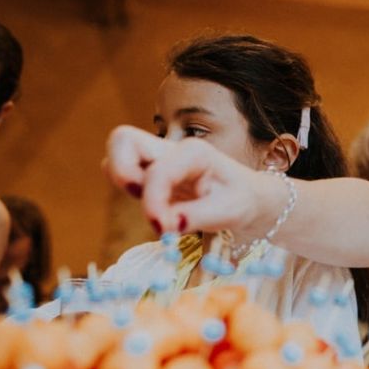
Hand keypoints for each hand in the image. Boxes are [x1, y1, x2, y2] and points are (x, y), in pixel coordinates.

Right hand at [103, 125, 262, 233]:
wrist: (250, 198)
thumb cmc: (242, 200)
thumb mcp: (230, 211)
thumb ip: (197, 216)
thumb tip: (167, 225)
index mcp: (194, 153)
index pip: (157, 172)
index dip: (153, 201)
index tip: (165, 228)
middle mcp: (172, 150)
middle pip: (123, 139)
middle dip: (120, 170)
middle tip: (138, 198)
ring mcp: (158, 160)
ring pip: (118, 155)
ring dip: (123, 182)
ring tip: (155, 207)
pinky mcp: (151, 174)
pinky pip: (124, 173)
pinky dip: (130, 191)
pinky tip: (157, 208)